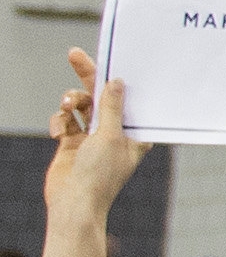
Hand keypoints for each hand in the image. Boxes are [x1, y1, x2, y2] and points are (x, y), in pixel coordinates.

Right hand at [43, 52, 142, 228]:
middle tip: (75, 54)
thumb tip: (116, 81)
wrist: (73, 202)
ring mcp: (93, 136)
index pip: (127, 96)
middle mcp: (115, 130)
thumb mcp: (110, 135)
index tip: (111, 55)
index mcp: (135, 130)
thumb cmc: (100, 173)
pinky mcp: (72, 142)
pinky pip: (65, 120)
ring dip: (72, 100)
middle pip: (102, 94)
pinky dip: (60, 121)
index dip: (118, 76)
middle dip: (88, 75)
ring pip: (81, 104)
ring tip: (67, 106)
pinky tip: (58, 132)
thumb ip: (111, 106)